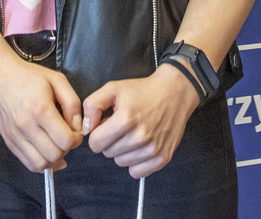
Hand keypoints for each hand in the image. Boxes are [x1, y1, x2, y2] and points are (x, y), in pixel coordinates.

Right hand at [0, 55, 83, 171]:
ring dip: (54, 160)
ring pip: (40, 164)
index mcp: (40, 109)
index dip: (76, 139)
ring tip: (56, 146)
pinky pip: (28, 163)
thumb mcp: (57, 80)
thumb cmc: (28, 76)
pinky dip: (41, 163)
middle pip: (54, 155)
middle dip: (66, 149)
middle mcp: (26, 126)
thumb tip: (78, 127)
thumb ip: (73, 104)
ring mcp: (15, 136)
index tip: (75, 131)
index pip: (65, 140)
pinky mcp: (9, 141)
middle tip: (66, 137)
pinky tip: (46, 152)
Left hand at [81, 64, 198, 177]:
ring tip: (132, 133)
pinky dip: (135, 162)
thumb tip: (86, 128)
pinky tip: (140, 146)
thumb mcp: (113, 89)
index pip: (95, 144)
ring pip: (121, 163)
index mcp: (125, 119)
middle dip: (110, 141)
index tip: (106, 125)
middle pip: (108, 154)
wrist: (174, 93)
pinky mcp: (162, 158)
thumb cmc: (142, 91)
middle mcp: (140, 137)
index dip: (97, 134)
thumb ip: (92, 105)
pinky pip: (137, 172)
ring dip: (123, 151)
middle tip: (122, 127)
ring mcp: (152, 149)